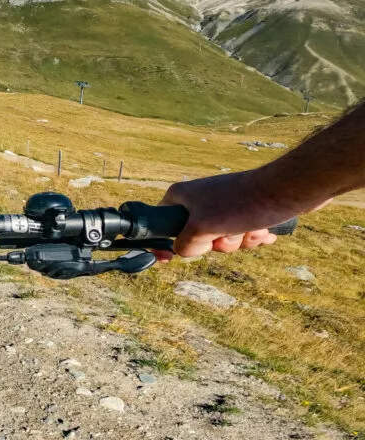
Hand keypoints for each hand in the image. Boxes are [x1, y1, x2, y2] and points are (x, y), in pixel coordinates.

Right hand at [156, 170, 321, 261]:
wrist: (288, 189)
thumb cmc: (242, 204)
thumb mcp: (202, 228)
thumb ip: (184, 244)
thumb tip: (184, 251)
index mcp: (182, 196)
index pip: (160, 222)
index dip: (164, 242)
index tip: (168, 259)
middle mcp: (200, 198)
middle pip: (196, 236)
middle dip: (216, 244)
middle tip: (225, 235)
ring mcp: (223, 204)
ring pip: (221, 238)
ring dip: (238, 242)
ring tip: (250, 229)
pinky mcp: (244, 208)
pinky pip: (240, 233)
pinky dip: (251, 236)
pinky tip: (263, 230)